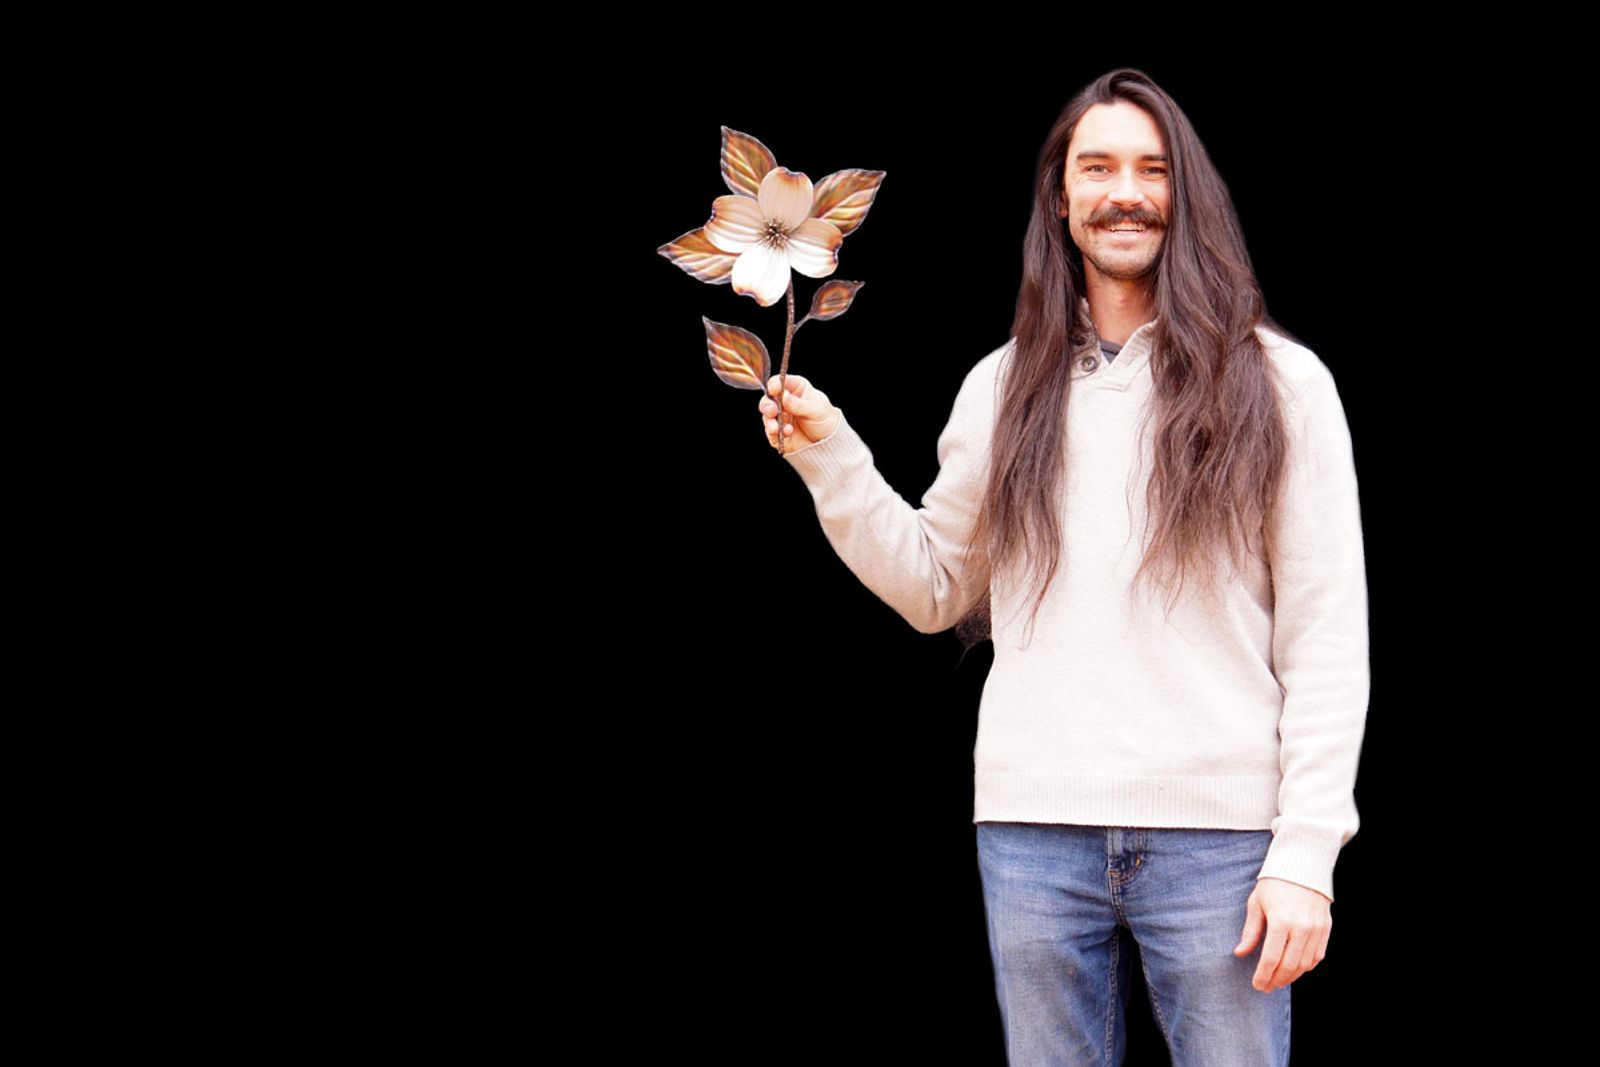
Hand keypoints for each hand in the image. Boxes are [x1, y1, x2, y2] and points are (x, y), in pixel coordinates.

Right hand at [757, 374, 839, 451]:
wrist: (829, 444)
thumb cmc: (826, 420)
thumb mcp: (817, 409)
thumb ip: (799, 404)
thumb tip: (784, 395)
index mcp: (797, 388)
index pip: (781, 381)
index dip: (775, 384)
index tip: (774, 390)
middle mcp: (785, 401)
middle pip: (769, 398)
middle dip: (767, 404)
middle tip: (772, 411)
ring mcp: (780, 417)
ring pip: (766, 415)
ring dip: (769, 420)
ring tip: (777, 427)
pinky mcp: (777, 432)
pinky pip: (770, 431)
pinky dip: (775, 432)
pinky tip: (787, 432)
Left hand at [1234, 876, 1331, 992]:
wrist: (1302, 865)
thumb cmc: (1274, 883)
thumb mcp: (1256, 904)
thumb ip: (1250, 931)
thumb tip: (1240, 953)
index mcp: (1281, 921)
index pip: (1271, 958)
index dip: (1263, 975)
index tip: (1257, 985)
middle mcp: (1301, 927)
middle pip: (1289, 966)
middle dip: (1276, 980)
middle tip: (1266, 987)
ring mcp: (1316, 929)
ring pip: (1305, 964)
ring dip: (1291, 977)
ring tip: (1278, 980)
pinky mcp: (1326, 928)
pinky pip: (1318, 956)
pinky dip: (1306, 967)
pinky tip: (1295, 969)